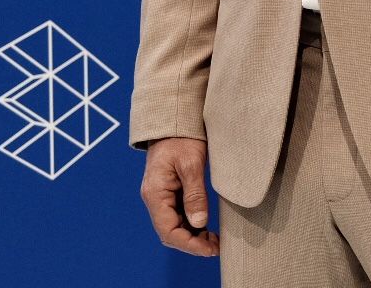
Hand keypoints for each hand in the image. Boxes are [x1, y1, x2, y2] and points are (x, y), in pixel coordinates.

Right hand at [139, 136, 219, 257]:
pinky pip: (177, 214)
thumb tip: (199, 223)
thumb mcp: (192, 164)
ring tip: (214, 240)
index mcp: (155, 193)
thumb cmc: (181, 138)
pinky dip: (191, 224)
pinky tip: (206, 227)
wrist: (174, 120)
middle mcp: (155, 198)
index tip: (210, 249)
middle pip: (170, 232)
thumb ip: (195, 195)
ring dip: (192, 235)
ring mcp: (161, 195)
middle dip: (192, 243)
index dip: (189, 244)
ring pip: (174, 225)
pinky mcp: (169, 191)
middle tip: (216, 247)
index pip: (168, 230)